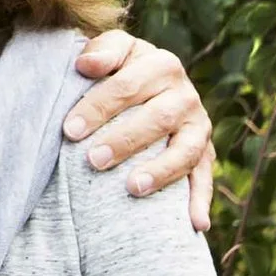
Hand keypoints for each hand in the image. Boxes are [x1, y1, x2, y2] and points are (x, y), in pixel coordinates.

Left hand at [66, 28, 215, 230]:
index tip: (69, 130)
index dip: (98, 106)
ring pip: (185, 150)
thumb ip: (101, 51)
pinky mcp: (205, 153)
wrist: (154, 84)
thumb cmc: (121, 70)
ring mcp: (198, 126)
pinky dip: (201, 201)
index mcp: (162, 64)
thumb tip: (85, 65)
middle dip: (124, 140)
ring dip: (161, 171)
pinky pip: (204, 179)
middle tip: (92, 160)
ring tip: (132, 188)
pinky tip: (195, 224)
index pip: (128, 85)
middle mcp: (185, 95)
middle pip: (157, 118)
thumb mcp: (114, 53)